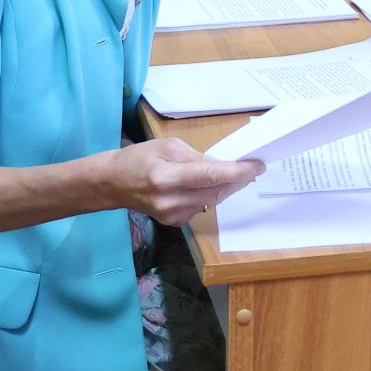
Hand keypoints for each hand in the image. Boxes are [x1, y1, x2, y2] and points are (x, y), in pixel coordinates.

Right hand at [101, 138, 261, 224]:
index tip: (258, 165)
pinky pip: (201, 207)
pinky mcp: (172, 222)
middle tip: (253, 168)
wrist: (112, 183)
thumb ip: (197, 157)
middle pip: (215, 192)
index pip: (210, 176)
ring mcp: (171, 216)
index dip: (238, 172)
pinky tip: (215, 184)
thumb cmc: (139, 158)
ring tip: (239, 174)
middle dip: (238, 180)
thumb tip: (222, 166)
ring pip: (211, 201)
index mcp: (166, 178)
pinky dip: (212, 194)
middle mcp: (170, 201)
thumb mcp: (168, 147)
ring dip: (227, 188)